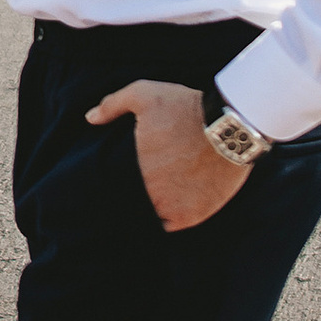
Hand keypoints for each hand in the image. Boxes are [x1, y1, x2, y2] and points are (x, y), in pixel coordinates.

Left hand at [89, 80, 251, 232]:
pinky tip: (170, 207)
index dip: (118, 181)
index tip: (123, 175)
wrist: (231, 126)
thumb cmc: (186, 108)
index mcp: (135, 166)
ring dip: (151, 207)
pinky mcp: (192, 215)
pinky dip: (168, 218)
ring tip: (157, 195)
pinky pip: (170, 226)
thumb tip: (89, 118)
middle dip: (135, 192)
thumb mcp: (145, 94)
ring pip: (150, 215)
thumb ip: (112, 104)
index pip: (115, 184)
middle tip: (145, 182)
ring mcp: (171, 206)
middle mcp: (150, 191)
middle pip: (133, 200)